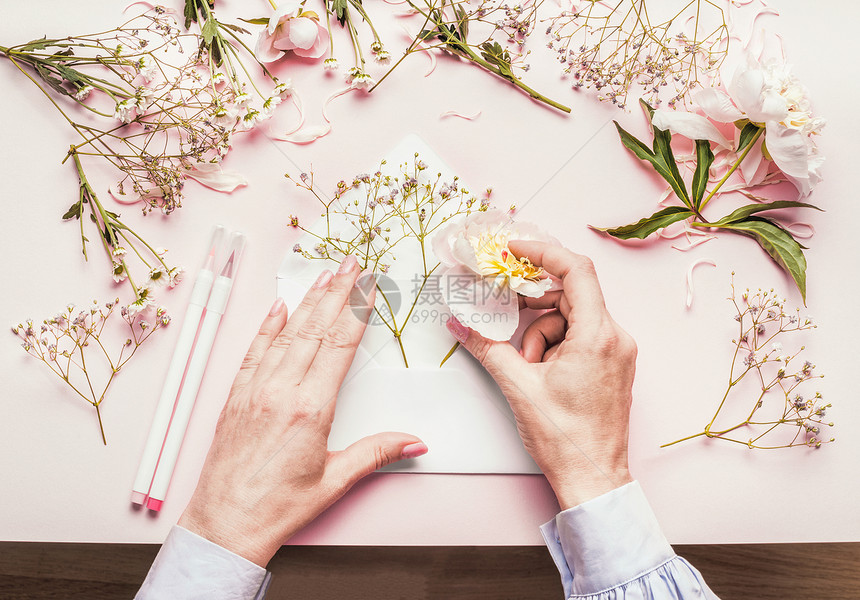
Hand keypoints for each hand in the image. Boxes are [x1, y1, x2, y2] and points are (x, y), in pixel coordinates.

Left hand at [178, 255, 426, 566]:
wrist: (224, 526)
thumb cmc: (278, 508)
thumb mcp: (335, 481)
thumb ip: (377, 453)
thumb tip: (415, 440)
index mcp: (310, 409)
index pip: (339, 345)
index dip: (356, 310)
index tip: (368, 285)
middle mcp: (280, 392)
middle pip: (314, 329)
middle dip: (336, 292)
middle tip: (351, 263)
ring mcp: (254, 391)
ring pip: (285, 334)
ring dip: (307, 301)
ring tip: (324, 275)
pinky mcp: (235, 398)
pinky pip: (254, 352)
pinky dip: (267, 327)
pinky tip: (278, 308)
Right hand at [447, 241, 635, 508]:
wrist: (592, 478)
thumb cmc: (565, 438)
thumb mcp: (518, 386)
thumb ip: (487, 346)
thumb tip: (459, 324)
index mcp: (597, 336)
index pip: (576, 271)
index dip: (543, 252)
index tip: (515, 248)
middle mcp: (616, 338)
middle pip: (570, 296)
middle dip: (534, 308)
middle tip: (508, 316)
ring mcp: (618, 352)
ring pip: (572, 319)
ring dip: (543, 335)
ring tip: (529, 369)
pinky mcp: (613, 365)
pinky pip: (581, 336)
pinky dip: (556, 345)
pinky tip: (541, 372)